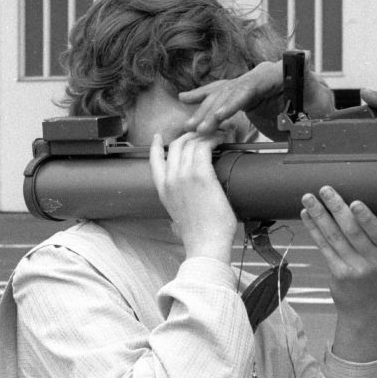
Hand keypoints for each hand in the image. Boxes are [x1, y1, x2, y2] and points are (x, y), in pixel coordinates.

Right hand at [148, 131, 235, 260]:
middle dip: (189, 135)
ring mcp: (185, 176)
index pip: (154, 160)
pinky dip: (214, 139)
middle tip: (203, 133)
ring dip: (205, 135)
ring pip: (191, 143)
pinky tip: (222, 138)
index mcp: (163, 190)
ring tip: (218, 134)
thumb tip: (181, 214)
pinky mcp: (202, 176)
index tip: (159, 136)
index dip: (156, 145)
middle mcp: (171, 180)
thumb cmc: (198, 235)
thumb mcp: (178, 218)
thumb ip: (178, 208)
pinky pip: (205, 147)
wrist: (205, 244)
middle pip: (176, 145)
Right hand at [178, 60, 335, 138]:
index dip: (233, 102)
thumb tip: (305, 53)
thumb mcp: (317, 93)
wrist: (318, 112)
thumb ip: (306, 74)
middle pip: (230, 91)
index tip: (220, 116)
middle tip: (199, 129)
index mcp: (273, 73)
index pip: (249, 87)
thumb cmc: (320, 106)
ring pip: (222, 95)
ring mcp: (250, 84)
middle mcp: (258, 75)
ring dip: (204, 111)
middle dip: (212, 111)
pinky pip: (221, 95)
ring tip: (190, 127)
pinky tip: (185, 99)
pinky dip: (203, 98)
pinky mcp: (246, 96)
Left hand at [301, 185, 376, 362]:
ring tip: (308, 198)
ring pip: (334, 236)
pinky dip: (314, 229)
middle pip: (352, 230)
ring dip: (319, 215)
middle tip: (325, 189)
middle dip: (337, 207)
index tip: (355, 201)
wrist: (367, 308)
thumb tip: (356, 198)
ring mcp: (355, 268)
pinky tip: (306, 216)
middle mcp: (374, 260)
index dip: (365, 217)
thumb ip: (376, 233)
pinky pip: (324, 246)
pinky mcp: (338, 273)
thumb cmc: (376, 273)